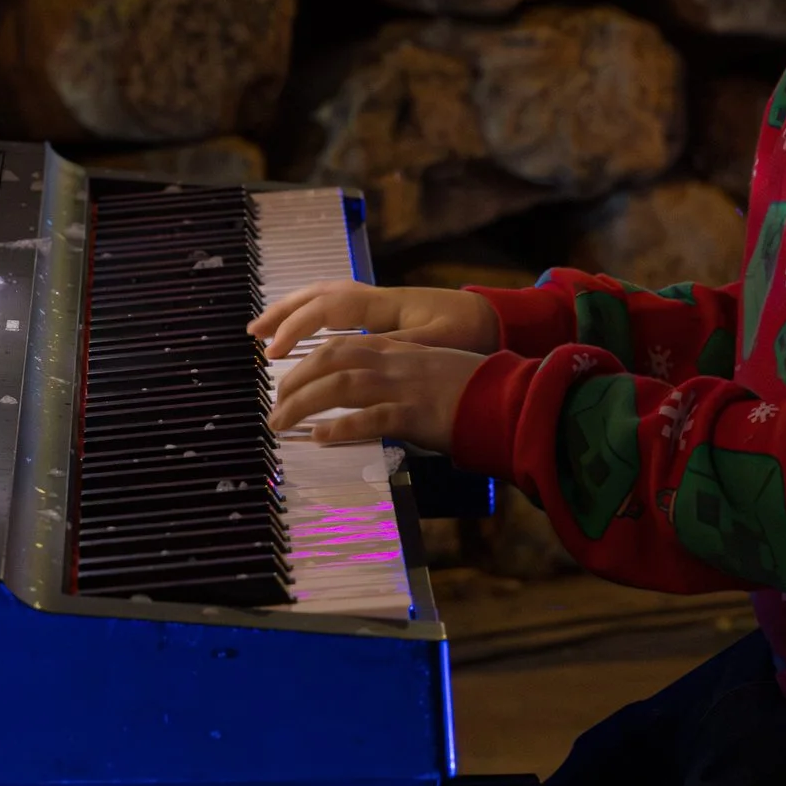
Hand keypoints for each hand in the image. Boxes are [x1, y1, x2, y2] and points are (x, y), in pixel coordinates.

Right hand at [247, 279, 499, 359]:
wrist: (496, 320)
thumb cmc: (470, 334)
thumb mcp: (438, 345)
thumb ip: (398, 349)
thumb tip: (358, 355)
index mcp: (384, 305)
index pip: (327, 310)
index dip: (296, 329)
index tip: (273, 354)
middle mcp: (376, 298)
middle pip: (318, 295)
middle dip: (282, 312)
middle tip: (253, 335)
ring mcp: (378, 303)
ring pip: (325, 297)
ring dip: (293, 310)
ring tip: (266, 329)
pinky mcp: (383, 312)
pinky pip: (337, 307)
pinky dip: (313, 315)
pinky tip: (303, 329)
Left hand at [266, 334, 485, 453]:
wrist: (511, 398)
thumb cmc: (474, 390)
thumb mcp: (431, 371)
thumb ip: (400, 376)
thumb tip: (370, 398)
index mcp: (399, 350)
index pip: (340, 347)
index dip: (307, 362)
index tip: (287, 380)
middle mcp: (396, 363)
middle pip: (331, 361)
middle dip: (295, 382)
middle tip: (274, 407)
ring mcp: (405, 387)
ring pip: (341, 386)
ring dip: (304, 404)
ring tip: (281, 424)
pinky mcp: (417, 415)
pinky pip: (371, 419)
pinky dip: (341, 427)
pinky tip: (320, 438)